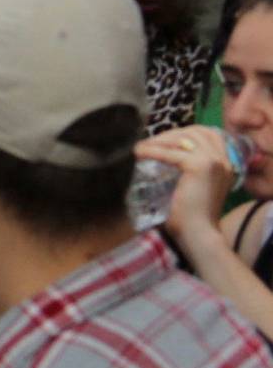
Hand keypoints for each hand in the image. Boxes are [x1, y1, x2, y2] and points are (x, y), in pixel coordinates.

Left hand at [135, 126, 239, 245]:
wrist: (199, 235)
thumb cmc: (193, 215)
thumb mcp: (197, 184)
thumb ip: (191, 166)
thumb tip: (166, 149)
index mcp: (227, 164)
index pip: (209, 134)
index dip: (187, 132)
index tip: (167, 138)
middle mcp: (224, 160)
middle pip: (195, 132)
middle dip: (170, 134)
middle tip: (151, 142)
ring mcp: (213, 161)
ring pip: (181, 139)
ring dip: (159, 140)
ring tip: (143, 147)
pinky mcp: (199, 166)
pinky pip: (170, 153)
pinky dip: (152, 151)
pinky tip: (139, 153)